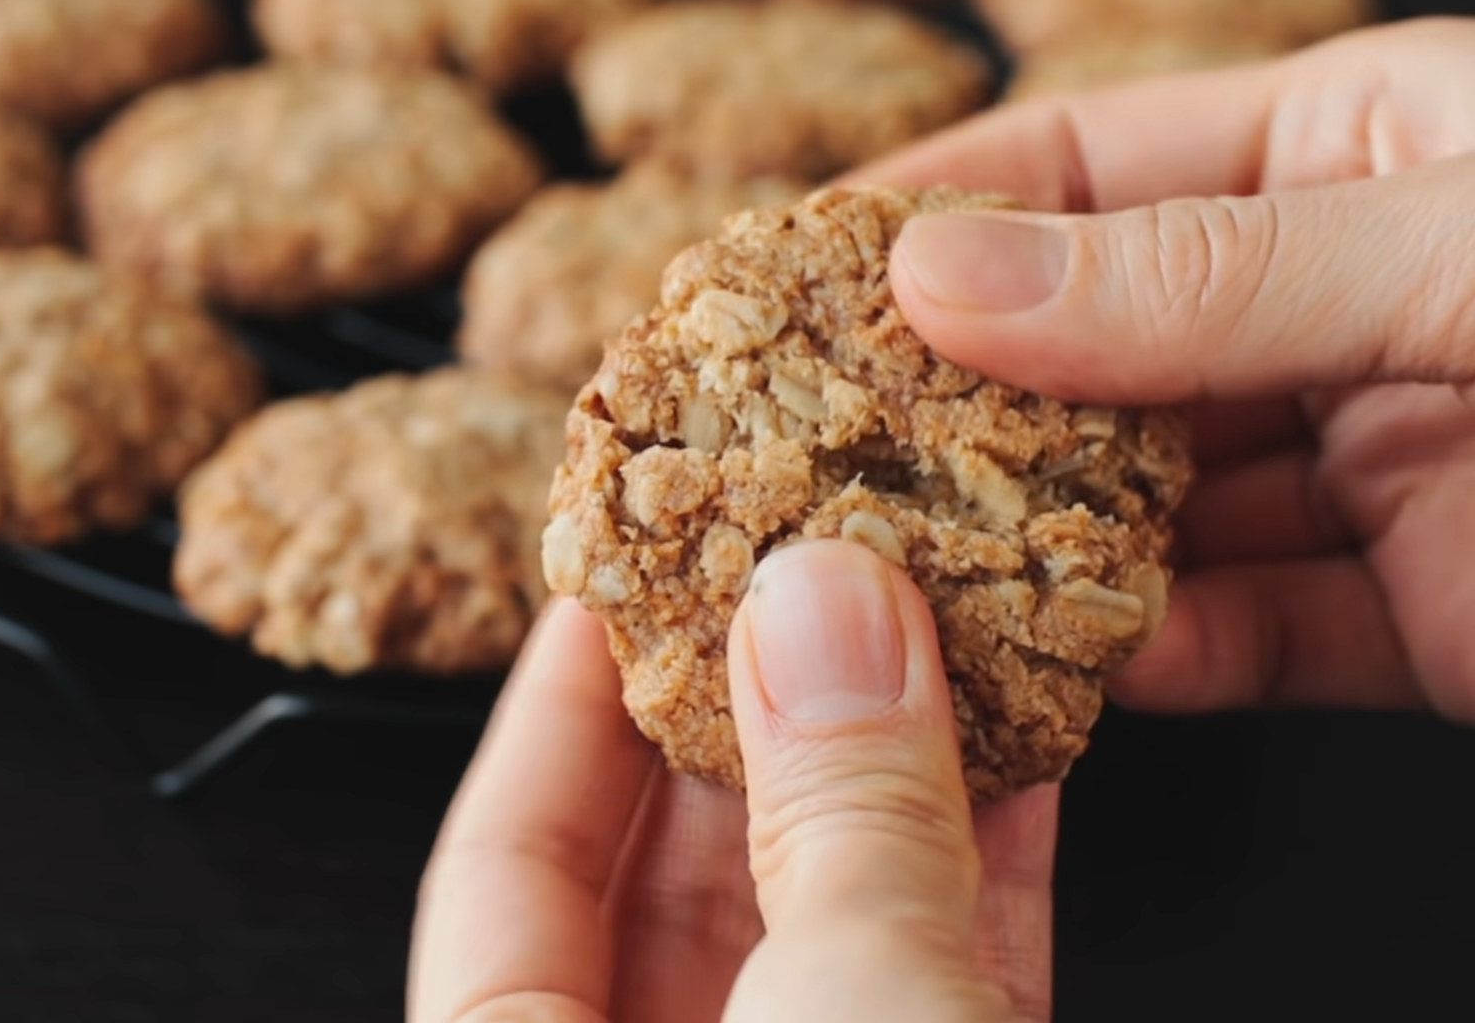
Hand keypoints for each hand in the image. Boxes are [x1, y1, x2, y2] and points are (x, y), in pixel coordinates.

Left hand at [410, 541, 1053, 1022]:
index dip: (560, 693)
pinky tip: (1024, 725)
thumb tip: (824, 606)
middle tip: (796, 551)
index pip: (504, 857)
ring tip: (922, 597)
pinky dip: (984, 850)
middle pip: (671, 863)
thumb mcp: (841, 1011)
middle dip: (749, 697)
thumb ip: (837, 812)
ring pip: (823, 906)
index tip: (622, 563)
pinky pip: (945, 958)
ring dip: (885, 754)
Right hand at [851, 17, 1474, 719]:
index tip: (791, 277)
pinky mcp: (1418, 614)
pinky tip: (1078, 666)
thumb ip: (1212, 274)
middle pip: (1094, 348)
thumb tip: (947, 278)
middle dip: (960, 404)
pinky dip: (1161, 658)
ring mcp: (1376, 461)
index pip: (1087, 163)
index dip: (933, 214)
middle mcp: (1340, 302)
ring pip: (1153, 509)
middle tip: (813, 449)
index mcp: (1354, 152)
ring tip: (910, 573)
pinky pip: (1251, 637)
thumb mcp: (1464, 253)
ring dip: (1038, 547)